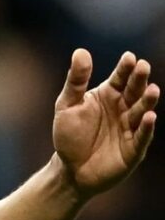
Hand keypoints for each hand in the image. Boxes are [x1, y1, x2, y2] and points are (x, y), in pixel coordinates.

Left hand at [53, 49, 157, 197]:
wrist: (70, 169)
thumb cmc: (69, 135)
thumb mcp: (67, 105)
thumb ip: (76, 81)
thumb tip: (80, 51)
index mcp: (109, 95)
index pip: (120, 78)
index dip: (125, 68)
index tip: (129, 57)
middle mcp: (124, 109)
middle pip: (134, 91)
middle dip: (140, 80)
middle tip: (143, 67)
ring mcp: (131, 128)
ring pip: (142, 112)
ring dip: (147, 101)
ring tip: (152, 90)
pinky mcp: (133, 149)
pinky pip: (142, 136)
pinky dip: (146, 127)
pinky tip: (149, 117)